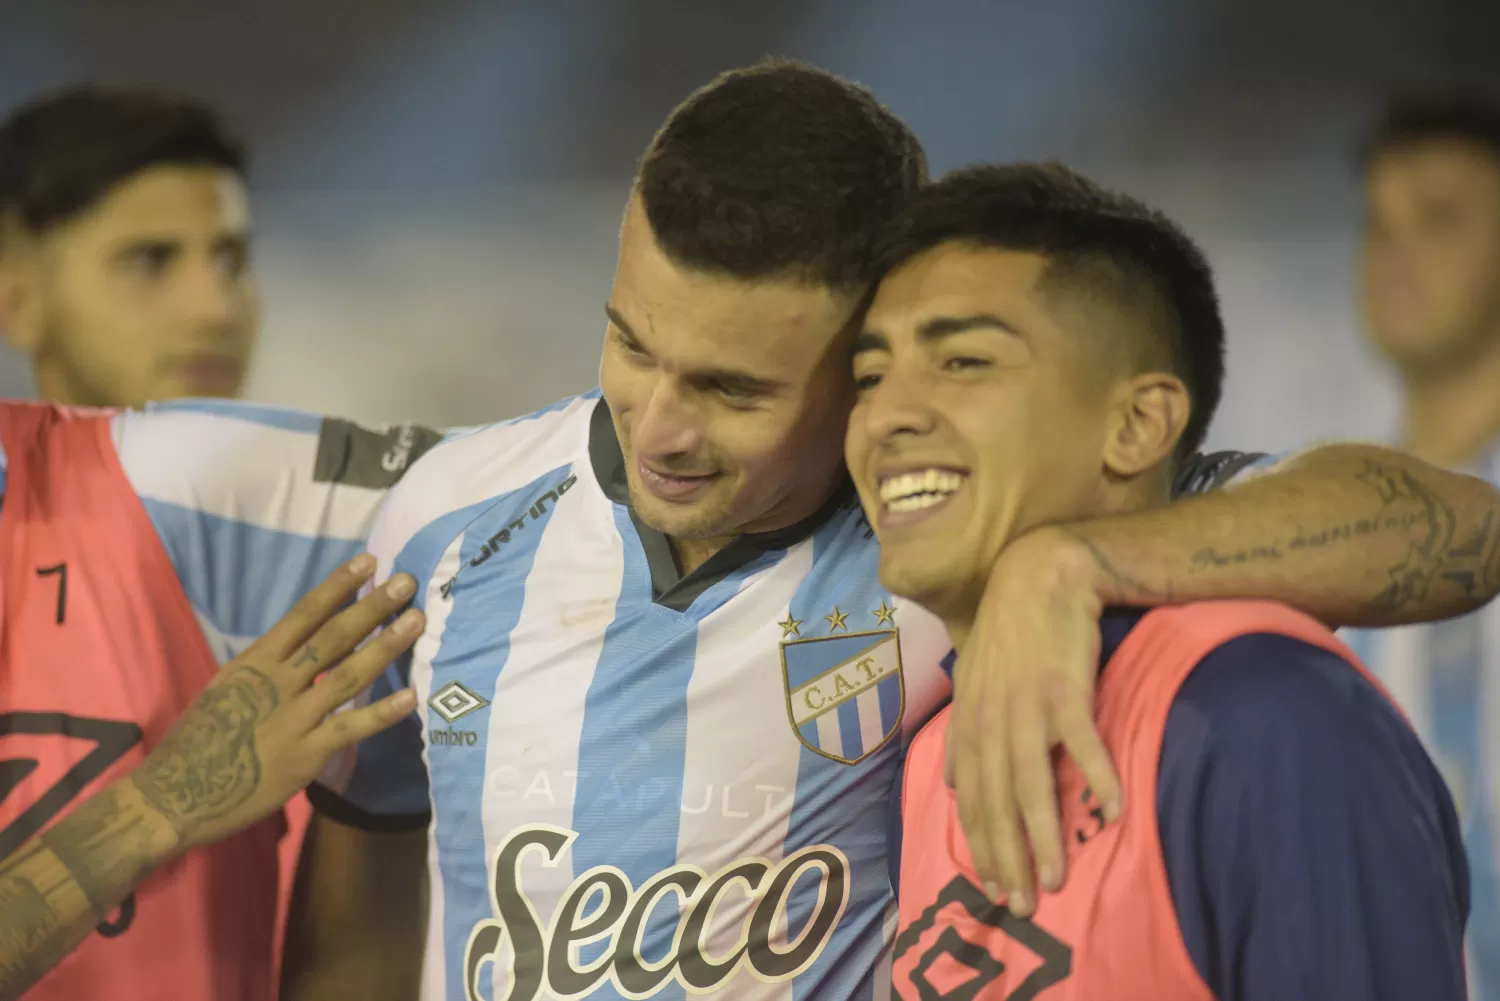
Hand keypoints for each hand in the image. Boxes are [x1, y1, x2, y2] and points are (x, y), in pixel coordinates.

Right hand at [130, 554, 423, 854]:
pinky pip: (351, 728)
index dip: (338, 586)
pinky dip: (382, 713)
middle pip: (332, 637)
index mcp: (254, 662)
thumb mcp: (227, 690)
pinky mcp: (305, 754)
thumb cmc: (199, 741)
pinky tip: (411, 697)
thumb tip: (305, 647)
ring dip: (385, 646)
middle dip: (372, 607)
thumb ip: (267, 668)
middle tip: (406, 582)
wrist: (174, 795)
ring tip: (417, 621)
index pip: (303, 614)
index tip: (368, 562)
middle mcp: (276, 683)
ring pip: (348, 675)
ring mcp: (293, 718)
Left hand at [947, 527, 1121, 916]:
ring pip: (1030, 784)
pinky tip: (1111, 811)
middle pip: (997, 802)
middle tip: (1022, 904)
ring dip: (1044, 835)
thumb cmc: (1011, 631)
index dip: (982, 845)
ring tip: (1056, 878)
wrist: (1041, 574)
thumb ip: (962, 733)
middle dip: (1006, 857)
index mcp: (970, 722)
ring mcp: (1027, 706)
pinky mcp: (1065, 689)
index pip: (971, 798)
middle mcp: (991, 720)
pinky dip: (1095, 778)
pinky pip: (1082, 744)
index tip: (994, 888)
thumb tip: (951, 781)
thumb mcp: (971, 680)